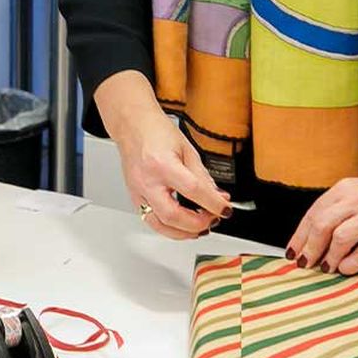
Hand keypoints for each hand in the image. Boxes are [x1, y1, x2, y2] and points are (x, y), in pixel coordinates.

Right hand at [97, 72, 230, 239]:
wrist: (132, 125)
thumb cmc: (156, 131)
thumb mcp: (187, 149)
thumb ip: (202, 176)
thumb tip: (217, 197)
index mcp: (162, 163)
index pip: (193, 190)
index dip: (213, 203)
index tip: (225, 209)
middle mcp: (147, 180)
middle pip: (172, 215)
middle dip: (198, 224)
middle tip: (213, 218)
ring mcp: (137, 191)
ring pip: (160, 225)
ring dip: (183, 232)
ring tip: (200, 227)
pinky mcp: (134, 197)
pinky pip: (151, 220)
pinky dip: (169, 228)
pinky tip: (182, 225)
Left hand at [286, 175, 357, 275]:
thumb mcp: (355, 194)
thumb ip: (334, 211)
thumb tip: (310, 239)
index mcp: (345, 189)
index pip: (314, 213)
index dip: (300, 235)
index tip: (293, 251)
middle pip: (322, 225)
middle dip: (310, 247)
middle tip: (305, 262)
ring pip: (340, 238)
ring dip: (329, 257)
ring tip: (326, 266)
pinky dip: (349, 264)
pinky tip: (345, 268)